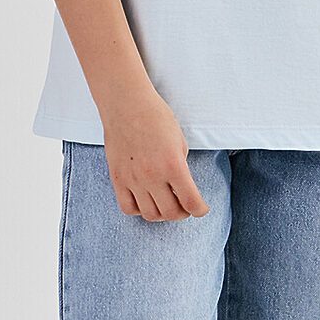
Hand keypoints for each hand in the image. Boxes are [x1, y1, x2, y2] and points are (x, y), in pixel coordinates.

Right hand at [101, 89, 209, 220]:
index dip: (200, 210)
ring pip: (150, 215)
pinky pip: (128, 208)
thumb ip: (181, 168)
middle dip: (182, 213)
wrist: (127, 104)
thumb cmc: (156, 117)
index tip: (201, 208)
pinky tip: (145, 200)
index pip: (191, 202)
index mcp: (173, 166)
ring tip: (166, 203)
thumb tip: (181, 188)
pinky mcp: (118, 179)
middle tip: (185, 205)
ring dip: (162, 213)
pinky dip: (139, 210)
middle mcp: (153, 176)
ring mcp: (133, 180)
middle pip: (171, 213)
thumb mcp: (180, 142)